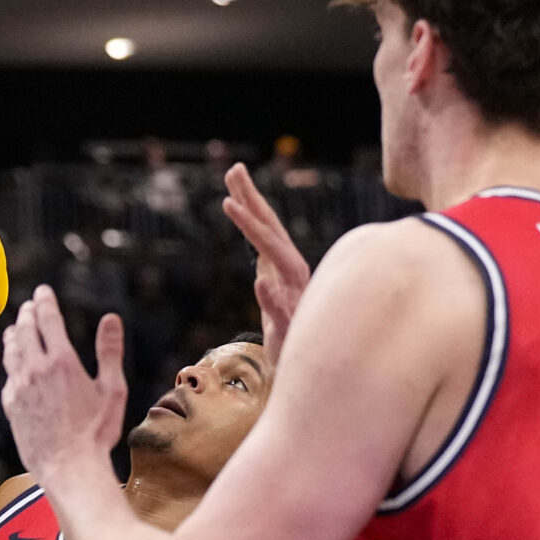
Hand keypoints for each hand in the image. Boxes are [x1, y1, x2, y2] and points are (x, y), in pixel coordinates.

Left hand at [1, 287, 126, 484]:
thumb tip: (111, 318)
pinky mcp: (10, 406)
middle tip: (29, 306)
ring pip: (11, 352)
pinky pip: (8, 376)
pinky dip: (10, 363)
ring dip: (14, 334)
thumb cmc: (96, 432)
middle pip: (25, 331)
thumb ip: (109, 351)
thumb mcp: (112, 389)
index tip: (43, 291)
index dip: (45, 302)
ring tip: (16, 327)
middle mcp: (35, 370)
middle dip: (27, 314)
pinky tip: (14, 364)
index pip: (48, 320)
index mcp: (62, 361)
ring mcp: (19, 388)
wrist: (68, 466)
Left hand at [221, 163, 310, 356]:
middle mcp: (292, 274)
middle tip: (234, 171)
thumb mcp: (272, 289)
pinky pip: (280, 309)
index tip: (235, 169)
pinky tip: (260, 281)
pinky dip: (270, 295)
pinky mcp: (289, 327)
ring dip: (254, 230)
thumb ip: (266, 264)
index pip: (267, 226)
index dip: (251, 198)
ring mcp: (293, 298)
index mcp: (284, 264)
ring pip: (276, 260)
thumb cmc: (287, 327)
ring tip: (231, 206)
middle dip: (252, 200)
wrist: (309, 370)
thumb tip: (258, 242)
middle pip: (271, 231)